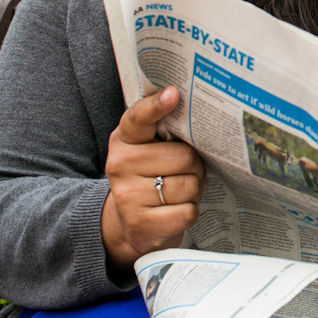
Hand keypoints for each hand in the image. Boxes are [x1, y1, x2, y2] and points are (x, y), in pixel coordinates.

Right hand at [102, 86, 206, 270]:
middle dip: (195, 167)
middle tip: (186, 172)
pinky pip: (187, 212)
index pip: (139, 118)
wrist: (129, 222)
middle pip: (184, 157)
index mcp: (125, 139)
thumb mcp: (152, 149)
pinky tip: (176, 210)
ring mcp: (127, 196)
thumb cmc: (152, 175)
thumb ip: (167, 130)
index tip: (173, 93)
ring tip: (180, 191)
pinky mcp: (140, 223)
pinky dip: (190, 212)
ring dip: (194, 190)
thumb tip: (198, 117)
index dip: (156, 106)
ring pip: (188, 186)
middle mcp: (120, 164)